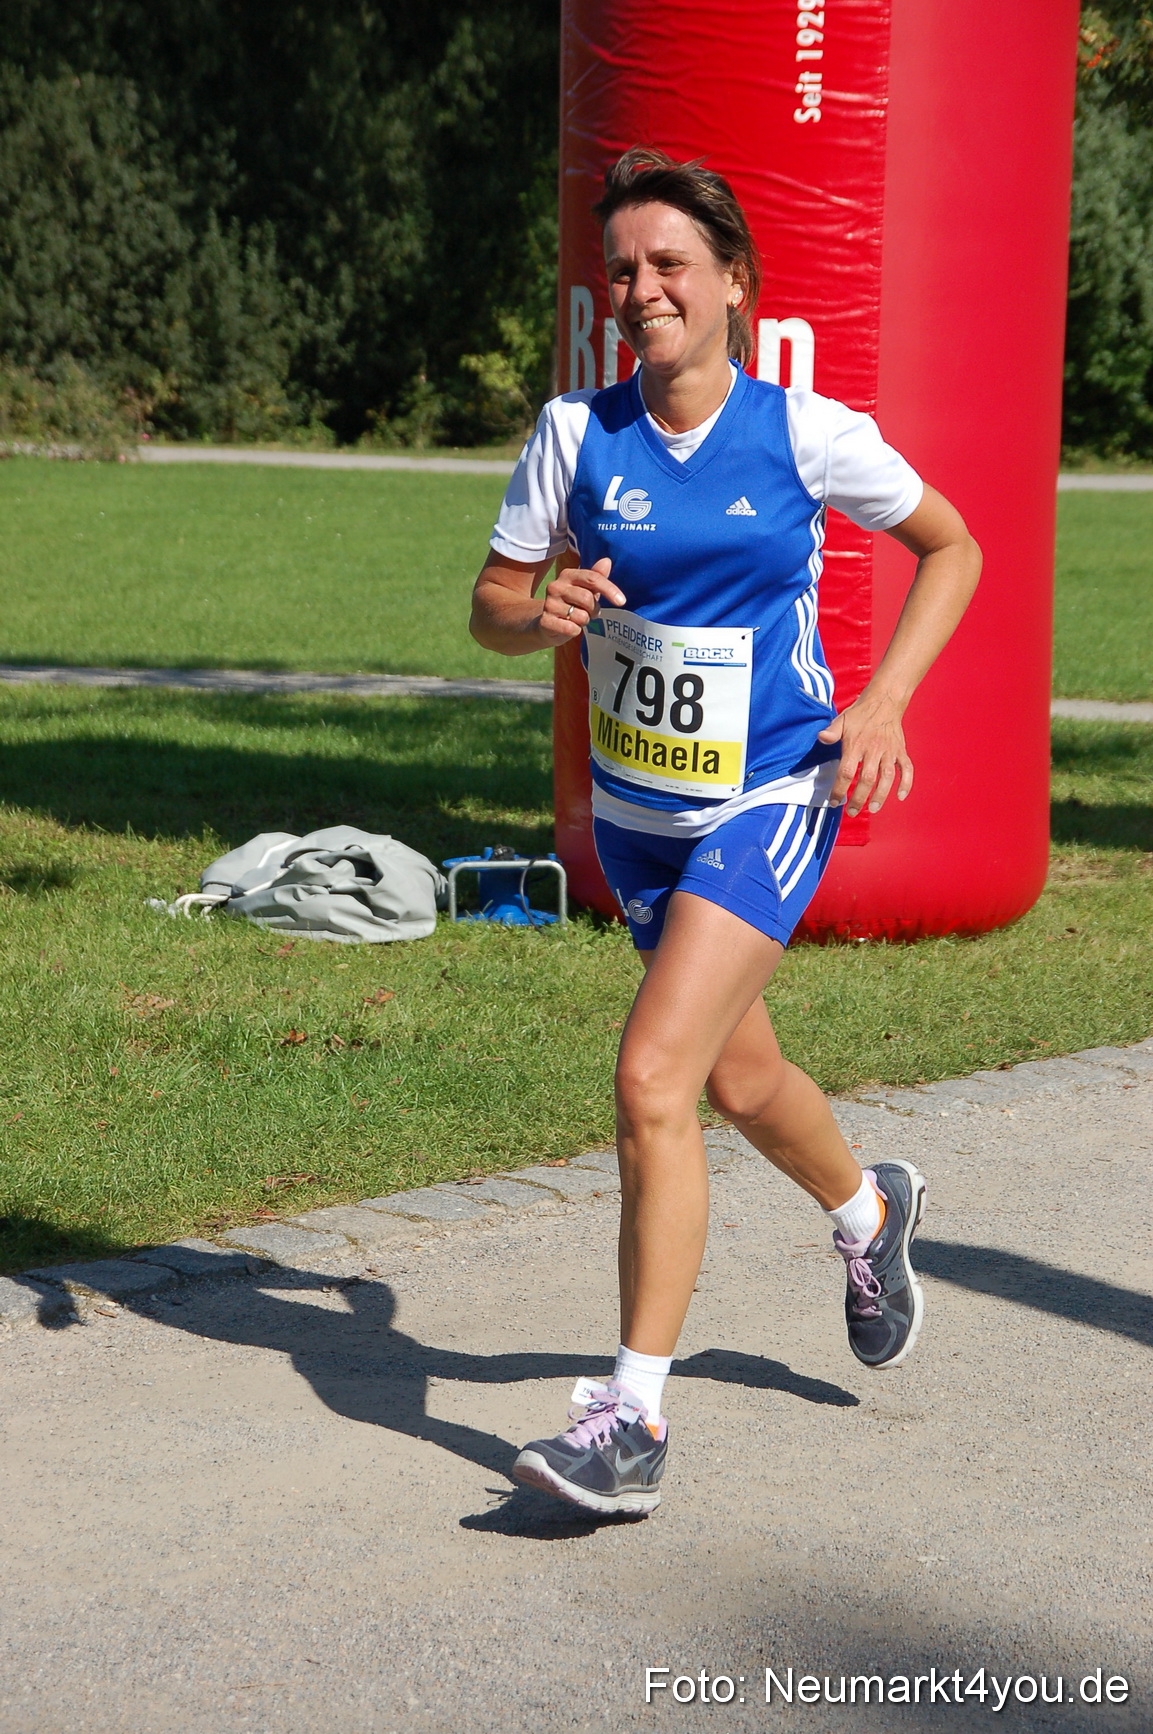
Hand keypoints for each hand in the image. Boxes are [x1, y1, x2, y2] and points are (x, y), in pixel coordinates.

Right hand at [537, 558, 624, 643]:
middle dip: (594, 610)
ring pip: (581, 616)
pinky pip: (571, 628)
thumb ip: (597, 577)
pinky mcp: (545, 621)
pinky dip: (575, 631)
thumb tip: (607, 561)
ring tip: (577, 619)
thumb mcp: (585, 589)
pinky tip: (569, 627)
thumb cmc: (571, 604)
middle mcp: (555, 586)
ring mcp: (549, 604)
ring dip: (584, 621)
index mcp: (567, 575)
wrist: (547, 623)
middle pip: (588, 598)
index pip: (592, 578)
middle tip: (590, 613)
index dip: (609, 589)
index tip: (622, 601)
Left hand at [818, 694, 913, 816]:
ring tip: (874, 809)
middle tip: (852, 812)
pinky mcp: (901, 751)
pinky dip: (906, 783)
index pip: (847, 772)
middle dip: (859, 798)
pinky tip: (901, 796)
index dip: (839, 789)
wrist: (884, 700)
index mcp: (856, 745)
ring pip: (887, 777)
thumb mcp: (842, 720)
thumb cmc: (860, 714)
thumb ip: (831, 732)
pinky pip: (907, 769)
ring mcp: (889, 751)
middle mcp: (874, 750)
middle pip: (867, 779)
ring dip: (881, 795)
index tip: (834, 802)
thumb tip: (821, 738)